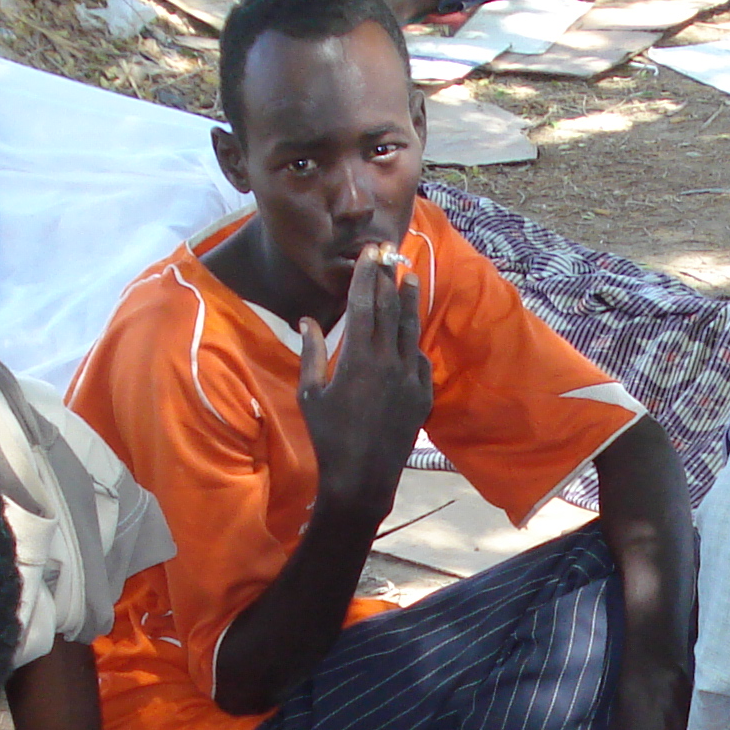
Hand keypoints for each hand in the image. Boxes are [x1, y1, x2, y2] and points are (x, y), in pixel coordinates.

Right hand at [302, 245, 431, 516]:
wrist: (362, 477)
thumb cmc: (328, 436)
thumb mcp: (311, 394)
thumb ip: (312, 353)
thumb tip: (307, 320)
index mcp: (358, 357)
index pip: (364, 303)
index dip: (367, 274)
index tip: (369, 252)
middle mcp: (388, 361)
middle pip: (390, 308)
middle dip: (388, 277)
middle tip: (389, 253)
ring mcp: (409, 378)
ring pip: (410, 329)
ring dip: (408, 301)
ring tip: (408, 277)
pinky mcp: (422, 395)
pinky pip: (419, 359)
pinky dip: (412, 342)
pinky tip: (409, 333)